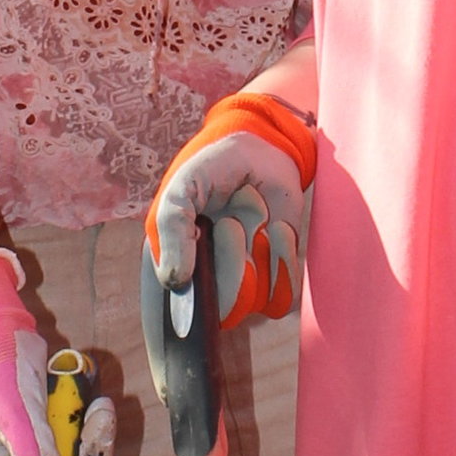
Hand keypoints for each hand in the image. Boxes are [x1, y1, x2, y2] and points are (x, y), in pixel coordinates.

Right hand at [145, 91, 318, 325]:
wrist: (260, 148)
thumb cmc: (213, 168)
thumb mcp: (181, 190)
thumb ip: (172, 232)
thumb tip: (174, 281)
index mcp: (181, 263)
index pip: (186, 304)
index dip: (198, 286)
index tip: (203, 237)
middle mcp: (213, 278)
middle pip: (225, 306)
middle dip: (232, 263)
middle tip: (230, 222)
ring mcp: (247, 277)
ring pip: (255, 299)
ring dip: (259, 255)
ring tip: (256, 218)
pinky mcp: (277, 271)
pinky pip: (283, 293)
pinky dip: (283, 259)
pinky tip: (276, 227)